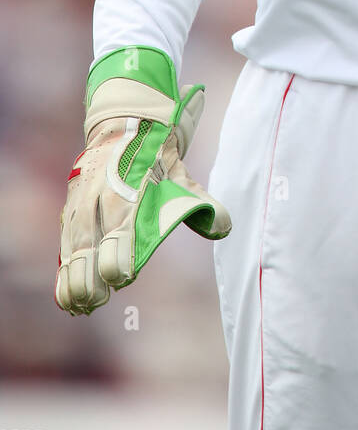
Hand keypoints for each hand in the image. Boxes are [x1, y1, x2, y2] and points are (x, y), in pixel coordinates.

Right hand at [56, 48, 230, 315]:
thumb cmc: (158, 157)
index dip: (119, 255)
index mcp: (131, 189)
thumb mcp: (182, 174)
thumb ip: (201, 204)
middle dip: (91, 274)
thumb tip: (222, 227)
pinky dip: (63, 269)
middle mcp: (102, 195)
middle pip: (90, 240)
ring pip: (73, 243)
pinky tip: (66, 296)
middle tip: (98, 301)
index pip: (121, 227)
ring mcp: (83, 200)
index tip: (123, 277)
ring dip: (73, 278)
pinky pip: (64, 241)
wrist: (125, 122)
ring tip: (79, 306)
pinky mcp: (71, 206)